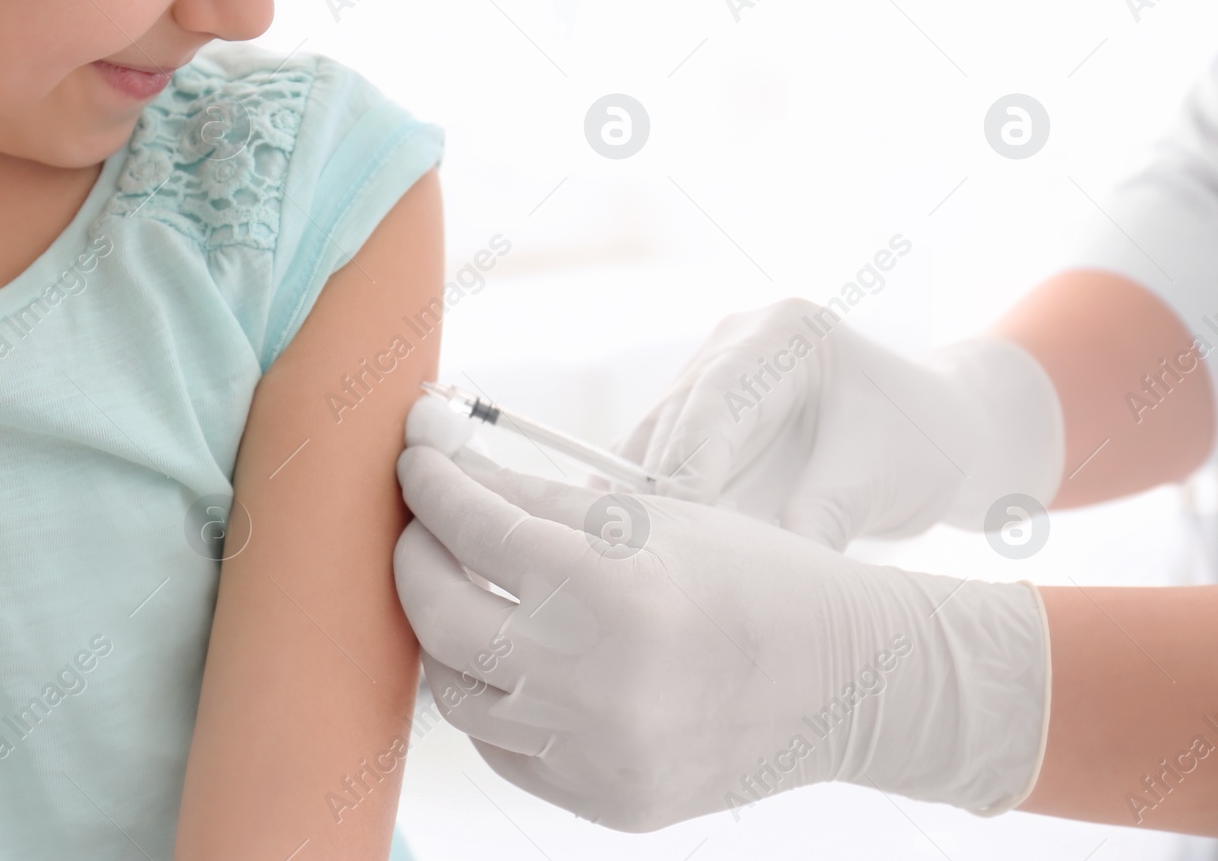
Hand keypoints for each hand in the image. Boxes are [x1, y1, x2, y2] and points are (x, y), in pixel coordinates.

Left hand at [393, 397, 1050, 831]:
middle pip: (440, 616)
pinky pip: (503, 747)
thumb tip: (448, 468)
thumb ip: (537, 498)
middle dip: (415, 557)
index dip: (431, 487)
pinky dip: (493, 695)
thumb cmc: (754, 576)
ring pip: (457, 693)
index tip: (416, 464)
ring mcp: (595, 754)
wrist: (849, 682)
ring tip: (460, 590)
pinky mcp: (601, 801)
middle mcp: (595, 681)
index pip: (474, 529)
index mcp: (612, 589)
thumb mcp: (651, 517)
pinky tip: (509, 656)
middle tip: (421, 525)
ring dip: (442, 632)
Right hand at [616, 298, 1065, 547]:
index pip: (717, 398)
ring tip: (629, 560)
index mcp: (785, 332)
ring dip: (637, 500)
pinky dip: (645, 505)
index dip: (689, 462)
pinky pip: (653, 462)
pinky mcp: (695, 418)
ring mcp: (707, 375)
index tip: (679, 524)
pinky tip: (634, 551)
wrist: (936, 436)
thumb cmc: (922, 445)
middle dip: (654, 489)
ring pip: (647, 441)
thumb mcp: (879, 480)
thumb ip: (821, 517)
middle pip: (673, 419)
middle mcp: (733, 342)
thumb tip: (763, 577)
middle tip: (641, 555)